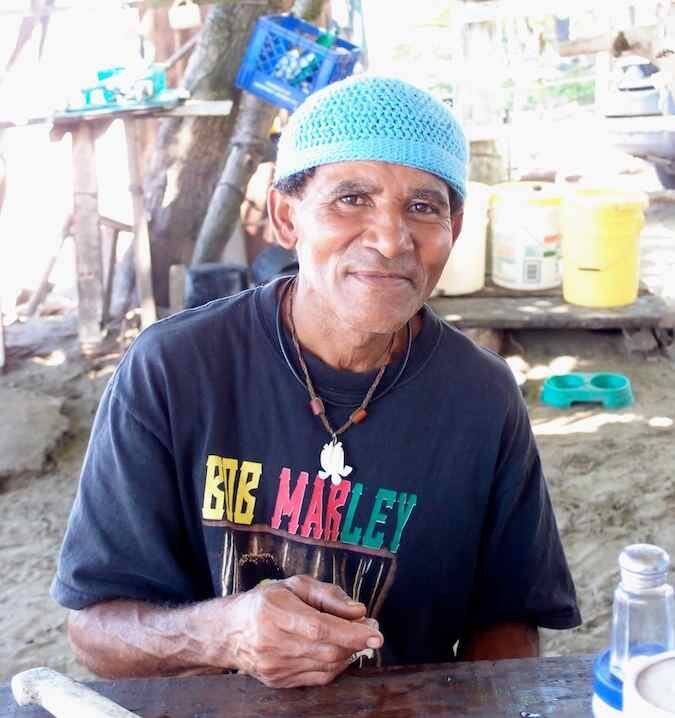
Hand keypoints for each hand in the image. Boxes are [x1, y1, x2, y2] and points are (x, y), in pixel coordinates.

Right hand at [218, 575, 383, 687]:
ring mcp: (276, 667)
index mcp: (276, 612)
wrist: (230, 632)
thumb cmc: (266, 601)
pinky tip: (340, 652)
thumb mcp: (295, 585)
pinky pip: (317, 678)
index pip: (320, 628)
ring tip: (357, 639)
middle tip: (371, 629)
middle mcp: (274, 643)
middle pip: (326, 650)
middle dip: (355, 642)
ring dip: (348, 655)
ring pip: (325, 667)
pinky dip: (334, 666)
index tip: (375, 632)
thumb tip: (358, 611)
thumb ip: (328, 595)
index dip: (351, 633)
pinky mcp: (279, 682)